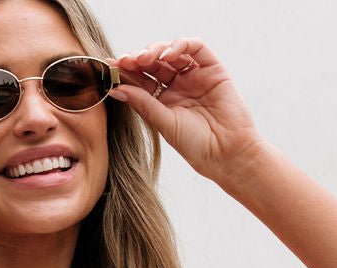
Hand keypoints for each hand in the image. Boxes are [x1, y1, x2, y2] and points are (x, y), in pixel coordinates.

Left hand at [108, 39, 263, 179]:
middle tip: (124, 61)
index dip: (126, 72)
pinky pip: (195, 47)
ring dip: (155, 50)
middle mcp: (178, 85)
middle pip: (154, 63)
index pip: (142, 79)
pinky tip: (167, 55)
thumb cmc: (196, 145)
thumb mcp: (164, 123)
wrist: (226, 153)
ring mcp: (195, 75)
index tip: (110, 68)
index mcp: (164, 100)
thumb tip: (116, 89)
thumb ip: (143, 103)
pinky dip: (180, 45)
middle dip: (138, 58)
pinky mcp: (212, 68)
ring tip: (143, 58)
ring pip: (172, 52)